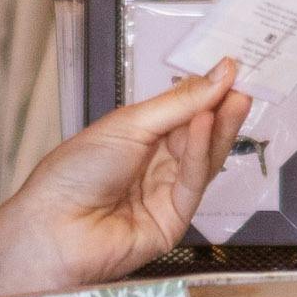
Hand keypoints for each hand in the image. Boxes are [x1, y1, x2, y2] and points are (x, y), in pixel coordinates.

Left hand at [0, 60, 249, 296]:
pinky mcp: (174, 221)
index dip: (207, 92)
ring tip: (235, 99)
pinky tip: (205, 125)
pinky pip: (193, 183)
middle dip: (221, 109)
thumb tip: (218, 75)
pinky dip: (201, 153)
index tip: (231, 70)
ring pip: (203, 159)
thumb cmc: (73, 174)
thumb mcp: (129, 124)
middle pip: (199, 135)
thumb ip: (178, 103)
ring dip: (220, 128)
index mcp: (137, 137)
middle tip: (244, 84)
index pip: (183, 112)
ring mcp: (165, 194)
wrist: (52, 227)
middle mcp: (154, 165)